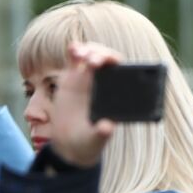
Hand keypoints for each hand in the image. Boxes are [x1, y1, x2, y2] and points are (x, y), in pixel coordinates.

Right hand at [47, 41, 122, 168]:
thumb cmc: (88, 142)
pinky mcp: (72, 78)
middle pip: (108, 60)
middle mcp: (105, 83)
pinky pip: (75, 60)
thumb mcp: (95, 140)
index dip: (118, 64)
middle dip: (103, 55)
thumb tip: (107, 127)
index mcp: (116, 95)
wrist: (69, 145)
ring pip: (93, 55)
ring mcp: (88, 78)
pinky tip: (73, 48)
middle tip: (94, 62)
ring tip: (81, 55)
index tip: (114, 62)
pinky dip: (75, 50)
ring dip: (90, 50)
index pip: (122, 73)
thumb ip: (101, 134)